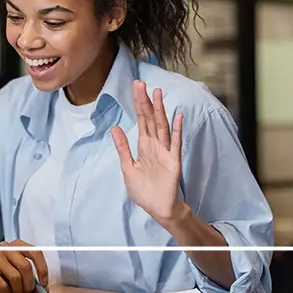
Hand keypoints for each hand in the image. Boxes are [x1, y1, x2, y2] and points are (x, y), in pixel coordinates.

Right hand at [0, 239, 48, 292]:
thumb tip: (45, 289)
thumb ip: (31, 278)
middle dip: (30, 284)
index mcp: (16, 245)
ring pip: (15, 277)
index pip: (35, 253)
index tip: (44, 284)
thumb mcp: (17, 272)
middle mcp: (5, 247)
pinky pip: (3, 285)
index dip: (43, 269)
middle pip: (26, 267)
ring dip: (18, 290)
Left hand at [111, 80, 185, 224]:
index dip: (138, 104)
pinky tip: (177, 116)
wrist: (157, 209)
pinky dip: (177, 130)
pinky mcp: (173, 162)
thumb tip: (114, 128)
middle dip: (145, 102)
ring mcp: (165, 152)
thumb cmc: (144, 190)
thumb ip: (123, 148)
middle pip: (150, 119)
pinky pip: (175, 144)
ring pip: (162, 127)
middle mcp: (155, 146)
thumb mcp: (128, 167)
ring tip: (157, 94)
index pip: (141, 120)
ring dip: (160, 110)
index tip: (135, 88)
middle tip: (141, 83)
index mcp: (144, 146)